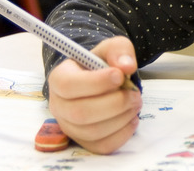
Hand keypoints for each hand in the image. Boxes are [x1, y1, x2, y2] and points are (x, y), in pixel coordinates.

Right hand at [46, 36, 141, 153]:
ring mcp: (69, 126)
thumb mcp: (112, 47)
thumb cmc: (103, 64)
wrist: (102, 80)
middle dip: (115, 103)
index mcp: (59, 78)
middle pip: (81, 113)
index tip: (119, 76)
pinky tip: (131, 119)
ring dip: (121, 118)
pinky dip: (122, 134)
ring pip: (92, 132)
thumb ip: (119, 50)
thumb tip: (127, 66)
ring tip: (135, 103)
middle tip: (135, 94)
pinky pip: (102, 146)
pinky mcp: (84, 140)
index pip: (68, 85)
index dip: (96, 82)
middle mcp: (59, 105)